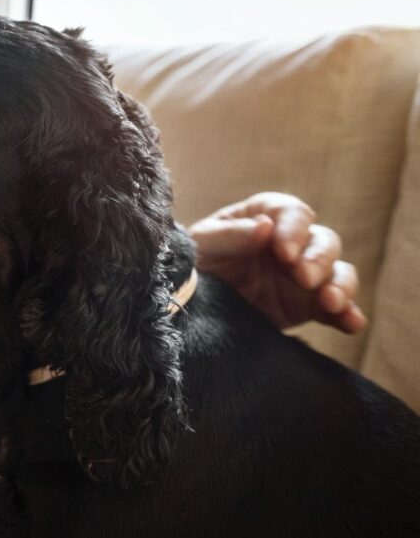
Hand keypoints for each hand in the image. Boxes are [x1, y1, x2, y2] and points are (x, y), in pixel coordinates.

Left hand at [187, 192, 365, 333]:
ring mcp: (302, 276)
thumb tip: (265, 226)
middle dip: (318, 258)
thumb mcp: (201, 245)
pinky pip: (337, 309)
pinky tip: (352, 324)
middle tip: (303, 277)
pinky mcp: (307, 307)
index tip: (283, 250)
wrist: (185, 304)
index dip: (293, 228)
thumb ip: (231, 235)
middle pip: (322, 241)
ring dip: (340, 285)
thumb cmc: (193, 262)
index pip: (292, 213)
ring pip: (337, 272)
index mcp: (264, 218)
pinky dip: (349, 315)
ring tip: (330, 302)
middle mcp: (290, 244)